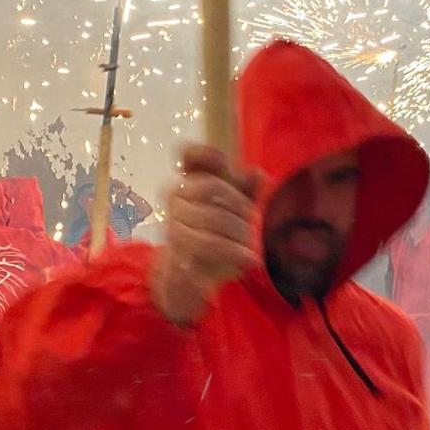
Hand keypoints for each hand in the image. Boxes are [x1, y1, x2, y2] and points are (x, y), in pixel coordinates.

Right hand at [149, 144, 259, 325]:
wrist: (189, 276)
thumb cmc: (213, 236)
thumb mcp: (235, 212)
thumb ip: (246, 191)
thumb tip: (257, 173)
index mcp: (189, 182)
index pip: (190, 155)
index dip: (205, 153)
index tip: (226, 164)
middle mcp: (175, 196)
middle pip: (211, 185)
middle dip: (239, 203)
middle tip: (253, 221)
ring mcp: (172, 221)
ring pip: (212, 216)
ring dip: (239, 232)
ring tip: (252, 246)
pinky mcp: (175, 247)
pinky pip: (207, 243)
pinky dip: (233, 251)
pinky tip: (251, 260)